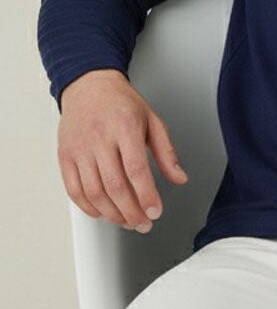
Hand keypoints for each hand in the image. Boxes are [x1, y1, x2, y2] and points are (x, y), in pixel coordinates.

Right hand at [58, 69, 188, 233]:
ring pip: (93, 192)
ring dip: (112, 214)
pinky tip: (103, 213)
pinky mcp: (65, 156)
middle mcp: (100, 138)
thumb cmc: (121, 102)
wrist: (89, 85)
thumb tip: (180, 178)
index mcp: (125, 127)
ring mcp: (79, 148)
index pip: (136, 169)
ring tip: (128, 221)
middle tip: (144, 223)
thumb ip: (166, 151)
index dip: (146, 195)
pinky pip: (74, 190)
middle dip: (131, 212)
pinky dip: (88, 207)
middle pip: (114, 186)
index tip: (155, 211)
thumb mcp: (152, 120)